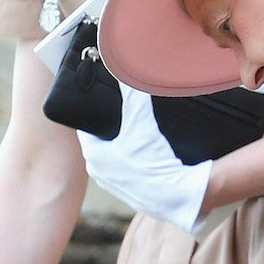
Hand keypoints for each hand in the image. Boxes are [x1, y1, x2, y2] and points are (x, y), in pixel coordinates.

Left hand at [79, 83, 212, 232]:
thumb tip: (124, 66)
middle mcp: (99, 172)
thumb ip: (132, 92)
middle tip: (124, 111)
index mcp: (93, 155)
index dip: (94, 110)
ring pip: (114, 156)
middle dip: (111, 126)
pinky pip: (128, 170)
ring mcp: (114, 185)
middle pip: (100, 140)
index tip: (104, 98)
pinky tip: (148, 153)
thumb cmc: (153, 162)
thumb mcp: (141, 121)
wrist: (177, 197)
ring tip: (137, 130)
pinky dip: (135, 160)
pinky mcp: (131, 194)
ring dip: (123, 144)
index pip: (85, 125)